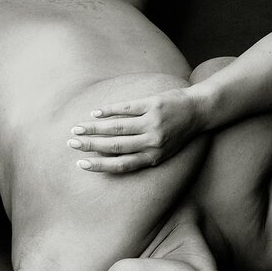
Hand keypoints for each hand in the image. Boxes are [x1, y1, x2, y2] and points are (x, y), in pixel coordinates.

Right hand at [67, 87, 204, 173]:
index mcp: (154, 157)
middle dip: (91, 145)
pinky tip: (95, 113)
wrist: (199, 111)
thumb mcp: (164, 151)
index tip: (81, 164)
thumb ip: (142, 155)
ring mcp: (152, 122)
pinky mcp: (152, 105)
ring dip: (94, 128)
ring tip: (78, 128)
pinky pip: (126, 108)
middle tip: (72, 143)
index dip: (100, 165)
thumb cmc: (178, 134)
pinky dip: (108, 111)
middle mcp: (153, 142)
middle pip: (115, 146)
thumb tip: (112, 157)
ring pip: (117, 127)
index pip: (122, 165)